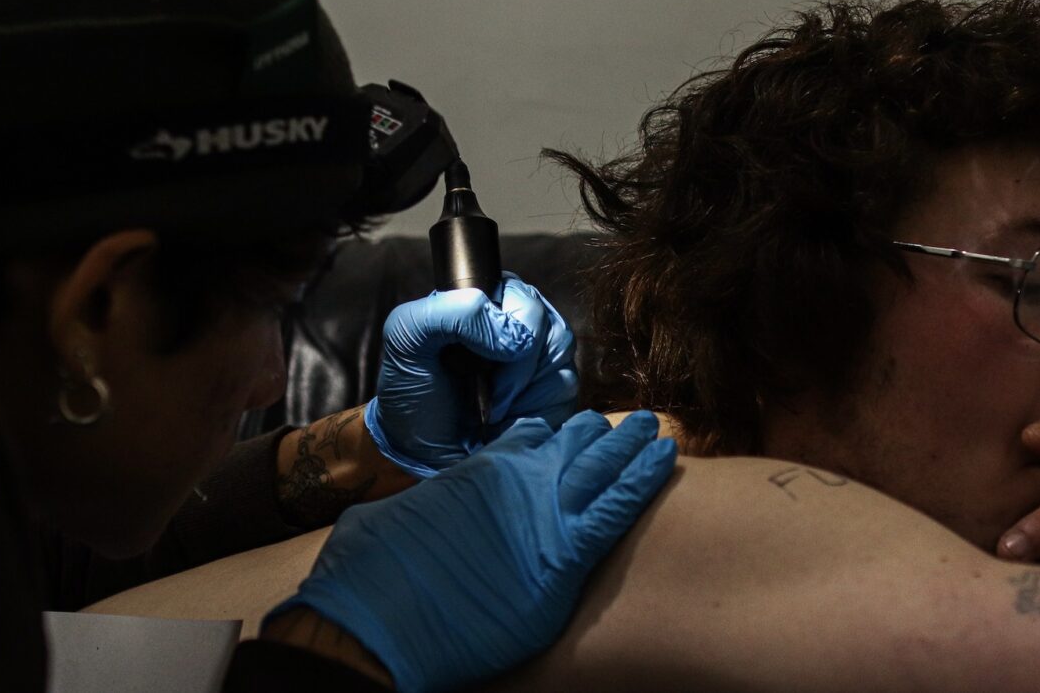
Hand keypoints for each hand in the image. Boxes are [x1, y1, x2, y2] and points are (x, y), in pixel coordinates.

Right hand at [264, 410, 676, 692]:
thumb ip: (436, 504)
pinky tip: (666, 460)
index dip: (556, 434)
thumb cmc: (374, 573)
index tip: (574, 430)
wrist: (377, 615)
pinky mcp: (563, 555)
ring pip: (604, 466)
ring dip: (633, 446)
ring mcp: (542, 512)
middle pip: (575, 445)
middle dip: (605, 435)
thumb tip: (430, 512)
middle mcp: (516, 478)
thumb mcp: (401, 516)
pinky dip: (644, 480)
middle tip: (632, 423)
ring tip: (656, 431)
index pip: (531, 437)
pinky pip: (617, 507)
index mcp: (481, 468)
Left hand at [364, 273, 576, 476]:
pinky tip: (509, 418)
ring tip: (492, 406)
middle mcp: (518, 320)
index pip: (519, 295)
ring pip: (559, 352)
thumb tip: (511, 334)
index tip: (477, 360)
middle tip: (485, 391)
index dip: (507, 326)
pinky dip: (535, 406)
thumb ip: (449, 312)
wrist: (424, 450)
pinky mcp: (556, 388)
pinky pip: (565, 385)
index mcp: (487, 298)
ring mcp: (541, 354)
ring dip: (523, 387)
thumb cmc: (412, 391)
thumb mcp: (406, 338)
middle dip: (515, 367)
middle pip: (546, 324)